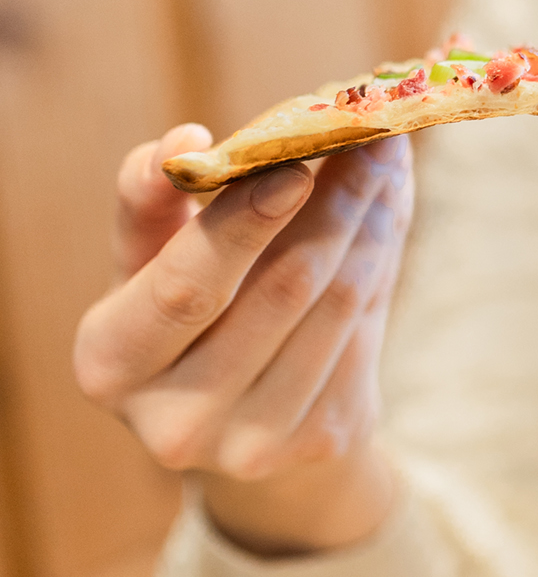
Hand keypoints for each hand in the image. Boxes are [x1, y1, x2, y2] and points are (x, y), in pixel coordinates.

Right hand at [75, 123, 414, 555]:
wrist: (235, 409)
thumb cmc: (181, 303)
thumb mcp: (146, 254)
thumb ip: (152, 194)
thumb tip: (183, 141)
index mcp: (113, 361)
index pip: (185, 287)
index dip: (243, 224)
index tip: (296, 166)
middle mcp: (176, 421)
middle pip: (285, 287)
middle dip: (337, 199)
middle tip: (370, 132)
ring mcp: (253, 443)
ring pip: (340, 301)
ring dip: (373, 218)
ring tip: (385, 159)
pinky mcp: (320, 439)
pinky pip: (369, 327)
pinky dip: (384, 258)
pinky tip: (385, 214)